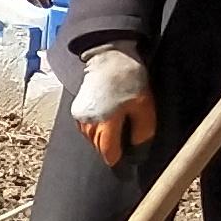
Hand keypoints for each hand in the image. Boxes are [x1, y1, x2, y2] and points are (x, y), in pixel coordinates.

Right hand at [70, 46, 155, 170]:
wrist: (110, 56)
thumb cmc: (130, 80)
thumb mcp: (144, 107)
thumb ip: (141, 133)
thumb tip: (136, 150)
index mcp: (105, 122)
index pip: (108, 152)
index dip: (117, 161)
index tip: (125, 165)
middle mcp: (88, 121)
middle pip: (97, 146)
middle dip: (109, 150)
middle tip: (123, 150)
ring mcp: (79, 114)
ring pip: (90, 138)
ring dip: (101, 141)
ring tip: (114, 137)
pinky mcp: (76, 108)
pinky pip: (84, 128)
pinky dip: (94, 131)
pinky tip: (104, 125)